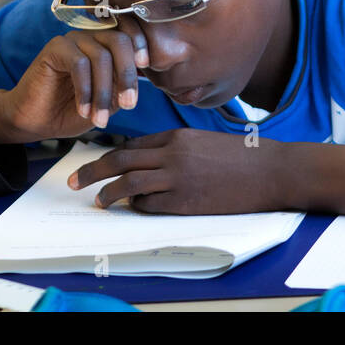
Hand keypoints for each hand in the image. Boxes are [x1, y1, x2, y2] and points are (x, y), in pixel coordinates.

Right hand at [0, 26, 149, 142]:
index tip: (147, 66)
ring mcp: (72, 40)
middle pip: (119, 42)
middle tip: (129, 104)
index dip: (141, 45)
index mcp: (106, 45)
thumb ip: (122, 87)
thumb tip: (141, 79)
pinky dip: (85, 90)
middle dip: (127, 75)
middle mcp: (90, 37)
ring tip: (100, 118)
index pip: (129, 34)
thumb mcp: (107, 102)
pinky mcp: (55, 48)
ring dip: (103, 92)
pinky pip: (79, 63)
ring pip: (101, 56)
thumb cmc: (72, 110)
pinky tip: (83, 110)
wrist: (36, 121)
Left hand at [67, 128, 284, 213]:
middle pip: (120, 161)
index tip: (96, 165)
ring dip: (107, 193)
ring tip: (97, 201)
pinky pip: (150, 205)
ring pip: (128, 184)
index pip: (132, 145)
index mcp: (177, 136)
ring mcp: (178, 177)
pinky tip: (133, 209)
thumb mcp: (205, 142)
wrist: (271, 170)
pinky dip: (137, 207)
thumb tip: (151, 164)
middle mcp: (172, 153)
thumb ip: (178, 149)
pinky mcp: (186, 201)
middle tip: (73, 181)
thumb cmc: (242, 156)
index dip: (110, 156)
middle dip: (92, 171)